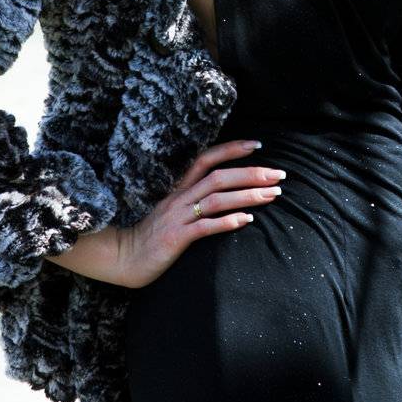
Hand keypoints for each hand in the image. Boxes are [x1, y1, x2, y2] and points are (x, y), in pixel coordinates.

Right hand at [55, 138, 285, 288]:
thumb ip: (193, 201)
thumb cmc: (151, 236)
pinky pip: (204, 227)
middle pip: (219, 176)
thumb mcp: (172, 212)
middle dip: (252, 173)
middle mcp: (180, 198)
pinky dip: (227, 222)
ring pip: (217, 198)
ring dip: (247, 195)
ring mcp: (178, 217)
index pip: (207, 158)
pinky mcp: (176, 238)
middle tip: (279, 175)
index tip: (258, 144)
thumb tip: (222, 195)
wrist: (122, 258)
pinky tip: (246, 221)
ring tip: (272, 195)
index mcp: (179, 189)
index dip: (232, 149)